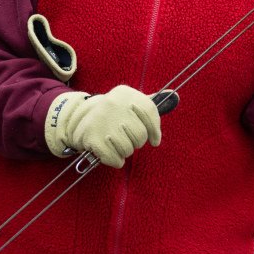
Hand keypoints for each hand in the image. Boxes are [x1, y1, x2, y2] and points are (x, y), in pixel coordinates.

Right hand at [44, 86, 161, 167]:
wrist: (78, 121)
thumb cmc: (114, 116)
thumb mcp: (130, 104)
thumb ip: (150, 104)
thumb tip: (174, 96)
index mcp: (125, 93)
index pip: (150, 112)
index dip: (154, 130)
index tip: (154, 139)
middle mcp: (113, 103)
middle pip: (140, 135)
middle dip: (135, 142)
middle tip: (125, 137)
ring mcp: (101, 120)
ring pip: (129, 148)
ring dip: (124, 151)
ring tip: (115, 143)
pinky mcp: (92, 138)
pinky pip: (116, 159)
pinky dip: (115, 160)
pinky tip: (109, 152)